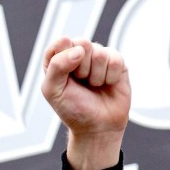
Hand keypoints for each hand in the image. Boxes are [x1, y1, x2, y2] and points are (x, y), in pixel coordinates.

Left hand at [41, 38, 129, 169]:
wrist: (98, 127)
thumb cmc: (73, 109)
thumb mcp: (53, 91)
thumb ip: (56, 66)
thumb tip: (79, 50)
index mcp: (58, 59)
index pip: (60, 42)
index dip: (64, 57)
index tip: (66, 75)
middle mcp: (78, 55)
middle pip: (82, 43)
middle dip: (81, 68)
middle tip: (81, 82)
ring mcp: (98, 57)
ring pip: (99, 52)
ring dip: (96, 76)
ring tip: (94, 86)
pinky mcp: (116, 62)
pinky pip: (115, 59)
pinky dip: (110, 77)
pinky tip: (107, 84)